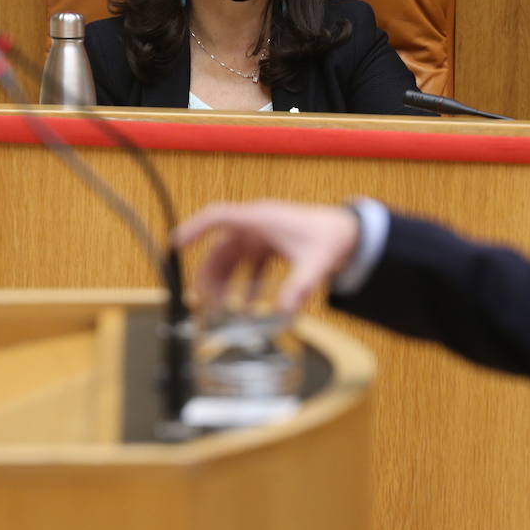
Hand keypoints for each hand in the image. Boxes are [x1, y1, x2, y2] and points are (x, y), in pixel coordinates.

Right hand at [172, 200, 360, 314]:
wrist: (354, 233)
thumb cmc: (333, 237)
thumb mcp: (316, 264)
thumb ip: (299, 287)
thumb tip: (283, 312)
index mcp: (260, 220)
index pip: (217, 217)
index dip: (194, 229)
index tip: (175, 245)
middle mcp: (257, 225)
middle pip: (220, 248)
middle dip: (209, 276)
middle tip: (203, 303)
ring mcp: (263, 235)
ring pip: (232, 259)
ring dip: (225, 283)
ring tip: (222, 310)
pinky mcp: (272, 245)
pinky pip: (249, 265)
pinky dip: (245, 283)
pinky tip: (248, 305)